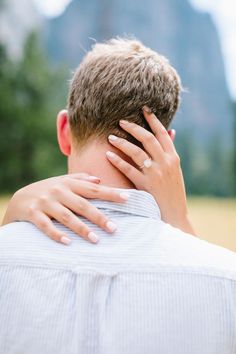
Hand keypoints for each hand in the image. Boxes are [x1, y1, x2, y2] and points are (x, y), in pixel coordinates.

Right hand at [2, 173, 128, 244]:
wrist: (19, 197)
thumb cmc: (48, 190)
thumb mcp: (62, 182)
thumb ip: (80, 180)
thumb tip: (99, 180)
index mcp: (68, 183)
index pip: (93, 189)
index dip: (110, 193)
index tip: (127, 198)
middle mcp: (57, 191)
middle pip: (82, 205)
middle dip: (99, 216)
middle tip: (113, 228)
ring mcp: (45, 202)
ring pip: (66, 216)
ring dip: (81, 229)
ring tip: (95, 240)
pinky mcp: (32, 214)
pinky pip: (46, 226)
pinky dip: (56, 234)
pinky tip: (68, 243)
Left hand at [106, 106, 195, 234]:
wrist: (175, 216)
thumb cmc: (173, 193)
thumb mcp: (176, 171)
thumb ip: (170, 153)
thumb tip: (171, 131)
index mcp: (173, 158)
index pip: (162, 133)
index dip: (153, 120)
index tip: (144, 109)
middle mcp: (166, 163)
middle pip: (147, 138)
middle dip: (133, 127)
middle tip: (120, 121)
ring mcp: (155, 174)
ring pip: (136, 151)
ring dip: (122, 142)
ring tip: (110, 136)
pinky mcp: (145, 185)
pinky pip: (128, 169)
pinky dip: (117, 160)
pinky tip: (108, 154)